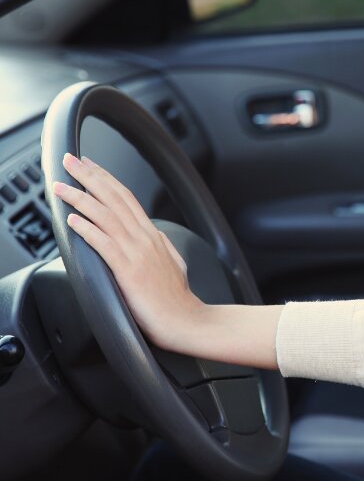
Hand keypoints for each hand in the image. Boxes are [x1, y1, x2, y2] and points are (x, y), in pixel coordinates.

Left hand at [52, 153, 206, 351]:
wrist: (186, 320)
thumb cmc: (177, 299)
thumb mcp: (173, 263)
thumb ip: (160, 245)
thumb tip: (153, 234)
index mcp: (152, 236)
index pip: (126, 198)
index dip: (106, 178)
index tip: (89, 165)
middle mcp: (144, 239)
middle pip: (114, 199)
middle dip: (90, 176)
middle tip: (70, 160)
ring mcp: (137, 254)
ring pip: (106, 216)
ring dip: (81, 198)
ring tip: (61, 187)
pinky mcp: (129, 272)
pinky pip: (104, 244)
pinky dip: (88, 229)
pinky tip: (73, 220)